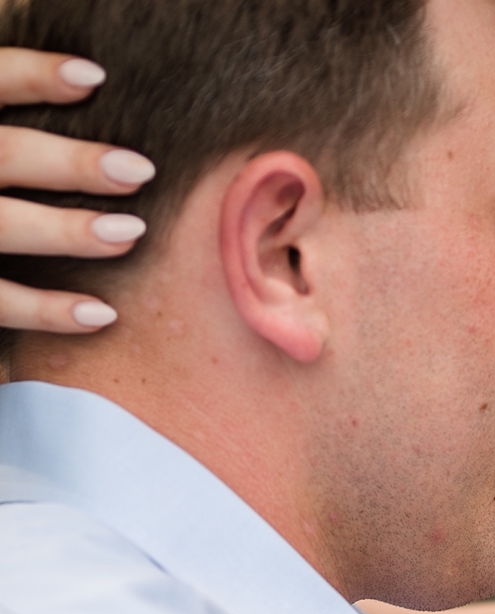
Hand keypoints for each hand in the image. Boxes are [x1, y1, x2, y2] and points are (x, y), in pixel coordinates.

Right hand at [0, 48, 153, 331]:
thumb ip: (15, 134)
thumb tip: (94, 87)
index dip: (33, 75)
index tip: (95, 77)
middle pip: (5, 155)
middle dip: (71, 164)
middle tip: (140, 172)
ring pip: (4, 226)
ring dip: (68, 231)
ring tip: (131, 233)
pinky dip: (48, 311)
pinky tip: (102, 314)